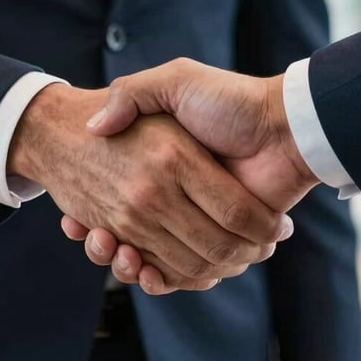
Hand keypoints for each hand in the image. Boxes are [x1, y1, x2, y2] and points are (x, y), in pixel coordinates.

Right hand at [9, 83, 291, 290]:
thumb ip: (133, 93)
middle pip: (131, 235)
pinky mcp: (221, 238)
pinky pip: (185, 270)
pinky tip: (144, 269)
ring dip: (128, 265)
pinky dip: (165, 279)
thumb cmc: (229, 100)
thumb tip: (94, 126)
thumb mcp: (175, 81)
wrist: (283, 123)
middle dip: (109, 246)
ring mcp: (197, 218)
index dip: (94, 214)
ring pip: (153, 258)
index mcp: (164, 164)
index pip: (118, 198)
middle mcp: (175, 195)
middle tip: (98, 238)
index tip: (77, 221)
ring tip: (114, 248)